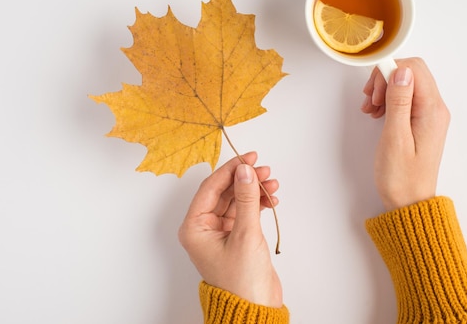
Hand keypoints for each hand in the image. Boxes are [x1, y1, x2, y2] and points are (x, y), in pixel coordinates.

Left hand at [178, 152, 282, 307]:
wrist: (255, 309)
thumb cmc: (241, 281)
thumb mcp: (245, 234)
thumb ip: (246, 198)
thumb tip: (245, 170)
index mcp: (194, 227)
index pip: (210, 188)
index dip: (230, 169)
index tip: (248, 157)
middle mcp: (204, 228)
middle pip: (223, 192)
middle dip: (245, 179)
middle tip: (264, 171)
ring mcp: (220, 233)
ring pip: (236, 200)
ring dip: (253, 190)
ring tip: (272, 184)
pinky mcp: (235, 237)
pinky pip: (244, 212)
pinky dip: (257, 204)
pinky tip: (271, 199)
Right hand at [361, 58, 450, 210]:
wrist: (408, 202)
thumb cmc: (401, 177)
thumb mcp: (395, 137)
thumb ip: (399, 101)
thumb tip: (400, 71)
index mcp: (432, 110)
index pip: (413, 69)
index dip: (389, 72)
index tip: (373, 89)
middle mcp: (435, 109)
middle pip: (410, 73)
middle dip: (385, 79)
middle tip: (371, 100)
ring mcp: (429, 115)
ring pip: (406, 84)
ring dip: (385, 90)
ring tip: (371, 108)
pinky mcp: (420, 121)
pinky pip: (405, 98)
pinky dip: (388, 100)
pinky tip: (377, 113)